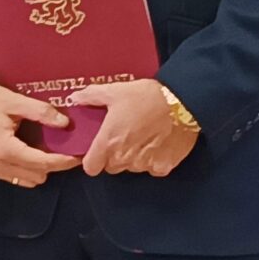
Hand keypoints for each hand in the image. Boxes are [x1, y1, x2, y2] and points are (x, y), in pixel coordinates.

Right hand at [0, 78, 80, 188]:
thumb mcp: (14, 100)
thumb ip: (40, 112)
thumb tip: (64, 123)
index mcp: (4, 148)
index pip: (41, 163)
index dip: (63, 162)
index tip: (78, 157)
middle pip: (37, 175)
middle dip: (53, 165)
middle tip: (65, 150)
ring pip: (28, 180)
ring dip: (40, 168)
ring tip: (48, 151)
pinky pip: (16, 177)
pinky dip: (28, 169)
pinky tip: (31, 153)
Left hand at [74, 79, 199, 177]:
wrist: (183, 102)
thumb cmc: (146, 96)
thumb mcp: (115, 91)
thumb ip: (91, 96)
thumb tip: (75, 98)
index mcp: (108, 143)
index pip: (91, 167)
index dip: (92, 160)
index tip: (97, 150)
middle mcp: (124, 159)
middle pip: (111, 167)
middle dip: (113, 156)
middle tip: (123, 137)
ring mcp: (145, 165)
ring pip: (132, 168)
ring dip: (133, 158)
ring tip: (143, 136)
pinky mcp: (164, 166)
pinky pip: (153, 168)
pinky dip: (153, 160)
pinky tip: (158, 143)